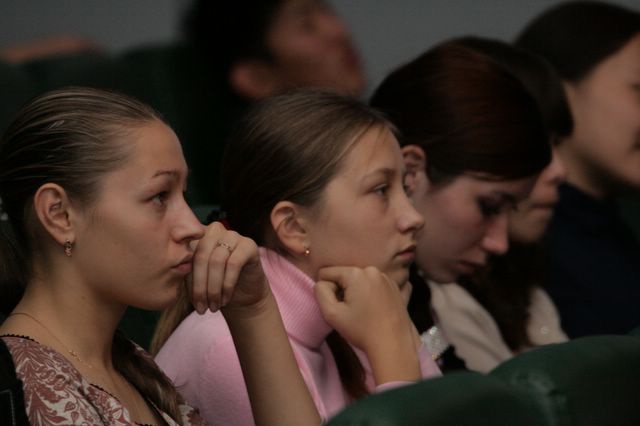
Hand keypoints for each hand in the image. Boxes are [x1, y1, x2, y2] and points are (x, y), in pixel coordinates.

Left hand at [189, 222, 268, 314]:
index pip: (186, 255)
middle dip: (200, 287)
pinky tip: (226, 299)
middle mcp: (214, 230)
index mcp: (197, 235)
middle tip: (202, 308)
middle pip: (200, 257)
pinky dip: (227, 285)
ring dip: (214, 289)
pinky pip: (234, 264)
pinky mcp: (249, 245)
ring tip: (214, 306)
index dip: (188, 281)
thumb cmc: (216, 287)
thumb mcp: (197, 280)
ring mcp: (232, 235)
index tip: (193, 303)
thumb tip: (172, 276)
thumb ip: (185, 272)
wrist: (244, 295)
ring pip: (216, 261)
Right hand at [314, 266, 420, 382]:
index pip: (327, 273)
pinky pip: (375, 286)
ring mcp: (387, 278)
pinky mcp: (397, 288)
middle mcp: (372, 270)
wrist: (394, 344)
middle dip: (343, 291)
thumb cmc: (361, 330)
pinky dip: (372, 295)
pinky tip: (376, 310)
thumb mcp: (331, 313)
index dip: (327, 291)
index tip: (339, 307)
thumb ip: (321, 292)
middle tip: (351, 311)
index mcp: (356, 273)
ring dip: (358, 293)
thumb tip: (324, 283)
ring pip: (360, 281)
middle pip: (345, 276)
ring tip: (365, 312)